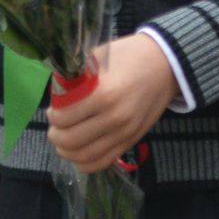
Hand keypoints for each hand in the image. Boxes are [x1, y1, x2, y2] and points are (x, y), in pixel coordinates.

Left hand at [46, 35, 176, 174]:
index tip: (54, 107)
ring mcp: (124, 133)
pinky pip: (102, 163)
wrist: (165, 65)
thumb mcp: (98, 56)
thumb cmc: (129, 55)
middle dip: (56, 134)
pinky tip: (79, 151)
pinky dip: (84, 162)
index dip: (53, 114)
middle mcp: (114, 118)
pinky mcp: (131, 142)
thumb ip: (76, 76)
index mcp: (103, 94)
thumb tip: (55, 93)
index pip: (63, 117)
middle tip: (55, 125)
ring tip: (63, 140)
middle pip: (70, 140)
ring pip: (83, 157)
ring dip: (66, 150)